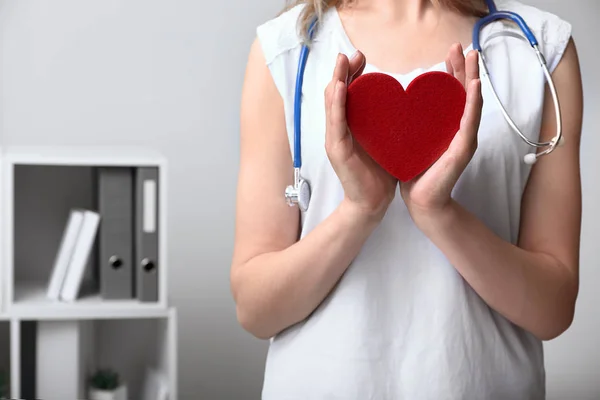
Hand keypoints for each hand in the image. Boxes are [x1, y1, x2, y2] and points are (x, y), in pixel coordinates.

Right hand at [326, 51, 397, 220]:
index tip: (362, 58)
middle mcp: (339, 129)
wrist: (372, 203)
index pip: (347, 93)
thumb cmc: (381, 173)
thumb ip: (388, 123)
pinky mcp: (337, 150)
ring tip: (342, 62)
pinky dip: (337, 104)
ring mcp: (335, 139)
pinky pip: (335, 123)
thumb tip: (402, 104)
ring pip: (332, 104)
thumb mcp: (386, 141)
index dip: (352, 74)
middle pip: (336, 93)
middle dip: (343, 71)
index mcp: (351, 126)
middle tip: (354, 54)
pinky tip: (339, 88)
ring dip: (335, 80)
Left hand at [400, 44, 482, 219]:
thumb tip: (400, 105)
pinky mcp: (461, 149)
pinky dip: (472, 103)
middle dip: (464, 68)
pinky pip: (468, 122)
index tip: (450, 51)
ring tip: (472, 58)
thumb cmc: (415, 171)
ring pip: (471, 102)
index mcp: (446, 126)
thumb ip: (412, 124)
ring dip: (472, 78)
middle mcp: (458, 130)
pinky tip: (474, 87)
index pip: (452, 93)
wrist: (421, 201)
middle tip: (461, 45)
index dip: (452, 71)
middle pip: (465, 92)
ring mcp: (463, 138)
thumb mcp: (412, 141)